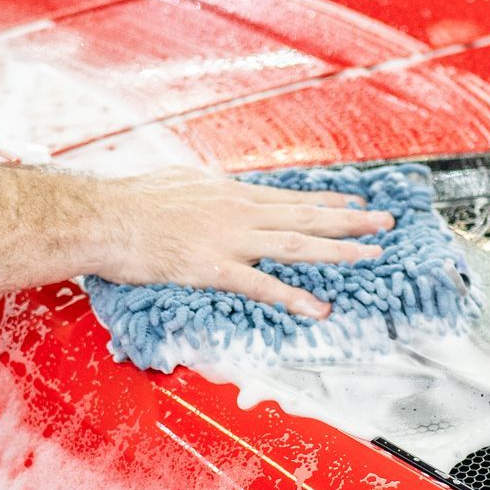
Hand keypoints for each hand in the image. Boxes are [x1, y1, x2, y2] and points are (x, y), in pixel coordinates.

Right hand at [77, 172, 392, 318]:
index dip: (326, 203)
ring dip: (338, 251)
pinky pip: (261, 284)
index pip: (289, 198)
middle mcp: (238, 211)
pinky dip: (293, 296)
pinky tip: (318, 307)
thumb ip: (201, 189)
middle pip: (305, 216)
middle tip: (385, 224)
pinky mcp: (213, 266)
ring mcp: (229, 238)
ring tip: (371, 255)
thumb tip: (210, 187)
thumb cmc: (129, 202)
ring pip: (297, 244)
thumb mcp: (175, 183)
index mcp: (229, 194)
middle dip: (350, 222)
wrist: (103, 216)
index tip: (355, 205)